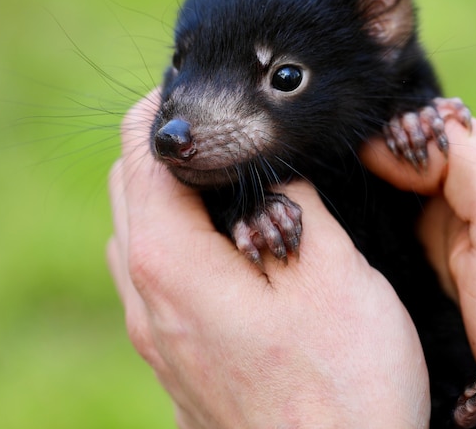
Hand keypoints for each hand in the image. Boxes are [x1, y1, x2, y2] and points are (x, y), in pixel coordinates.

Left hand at [107, 93, 429, 428]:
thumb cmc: (344, 386)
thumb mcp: (334, 273)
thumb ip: (298, 204)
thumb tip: (277, 172)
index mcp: (172, 265)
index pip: (139, 157)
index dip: (166, 111)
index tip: (205, 89)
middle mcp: (148, 303)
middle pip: (131, 194)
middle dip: (168, 149)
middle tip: (228, 128)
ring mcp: (158, 341)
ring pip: (141, 239)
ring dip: (174, 197)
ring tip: (235, 183)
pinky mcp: (178, 366)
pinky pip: (159, 283)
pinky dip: (182, 243)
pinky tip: (236, 250)